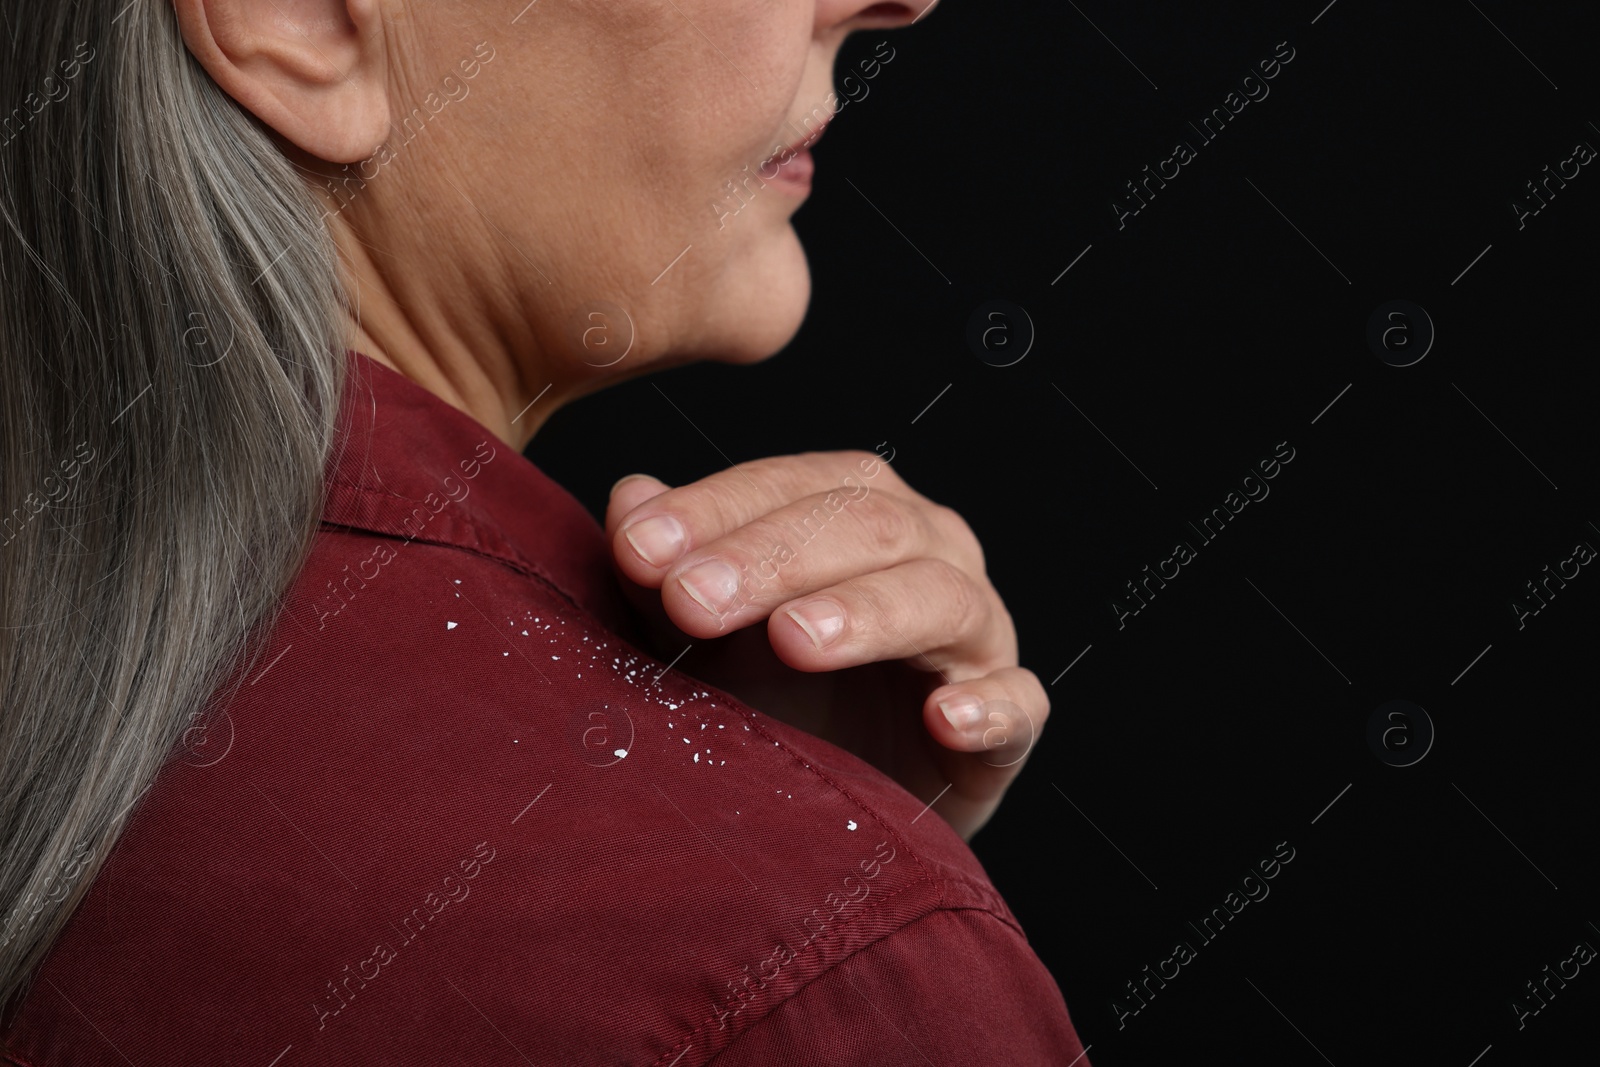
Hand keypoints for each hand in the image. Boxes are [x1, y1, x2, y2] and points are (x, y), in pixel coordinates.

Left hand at [603, 451, 1048, 840]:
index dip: (716, 508)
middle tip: (693, 600)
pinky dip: (988, 706)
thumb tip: (629, 497)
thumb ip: (667, 571)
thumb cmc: (779, 698)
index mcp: (859, 512)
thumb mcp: (707, 638)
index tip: (640, 548)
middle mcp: (928, 553)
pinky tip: (943, 718)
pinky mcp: (1005, 724)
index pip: (794, 484)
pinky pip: (1017, 703)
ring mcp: (976, 636)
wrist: (846, 807)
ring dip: (865, 614)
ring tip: (795, 639)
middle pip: (866, 526)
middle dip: (771, 559)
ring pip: (939, 596)